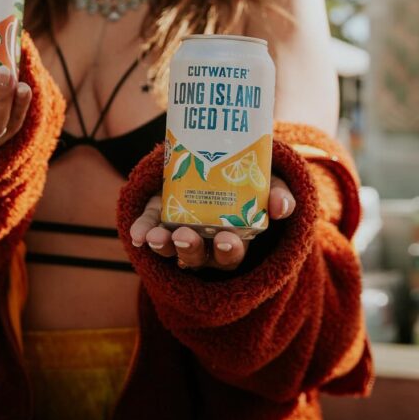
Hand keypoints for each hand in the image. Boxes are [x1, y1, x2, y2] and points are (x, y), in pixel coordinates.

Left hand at [129, 176, 295, 270]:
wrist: (219, 162)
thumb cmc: (248, 180)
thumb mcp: (268, 185)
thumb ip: (277, 194)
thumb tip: (281, 207)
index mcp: (235, 240)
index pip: (231, 253)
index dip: (228, 249)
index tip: (226, 239)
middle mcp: (206, 244)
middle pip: (199, 257)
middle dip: (191, 249)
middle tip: (184, 236)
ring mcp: (181, 233)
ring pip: (171, 250)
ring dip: (162, 246)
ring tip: (155, 238)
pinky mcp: (161, 219)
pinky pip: (150, 231)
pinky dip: (142, 231)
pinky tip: (137, 234)